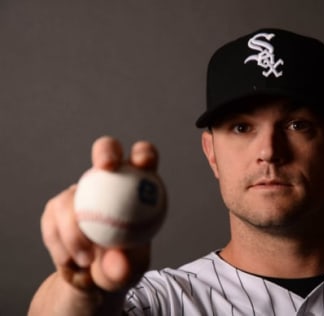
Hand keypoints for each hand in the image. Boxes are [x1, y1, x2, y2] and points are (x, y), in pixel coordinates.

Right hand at [41, 136, 158, 292]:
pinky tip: (71, 262)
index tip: (142, 164)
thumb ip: (126, 267)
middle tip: (105, 167)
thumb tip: (117, 262)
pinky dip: (61, 244)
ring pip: (71, 196)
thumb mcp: (130, 272)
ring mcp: (79, 192)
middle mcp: (107, 182)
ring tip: (84, 260)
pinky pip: (53, 220)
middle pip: (107, 152)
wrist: (92, 279)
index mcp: (136, 187)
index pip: (144, 159)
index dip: (144, 154)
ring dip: (74, 231)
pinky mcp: (56, 208)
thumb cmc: (121, 268)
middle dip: (106, 151)